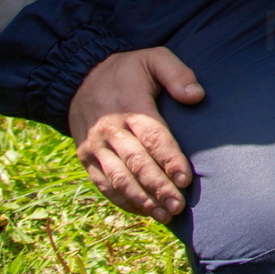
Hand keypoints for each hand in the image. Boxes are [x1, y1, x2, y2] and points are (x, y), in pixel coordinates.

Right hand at [68, 47, 203, 223]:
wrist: (77, 77)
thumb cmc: (126, 70)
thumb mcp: (153, 58)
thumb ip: (177, 74)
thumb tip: (196, 96)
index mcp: (130, 106)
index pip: (152, 137)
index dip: (169, 160)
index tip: (185, 179)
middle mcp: (110, 130)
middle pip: (136, 164)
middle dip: (158, 187)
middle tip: (178, 205)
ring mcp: (95, 146)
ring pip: (118, 178)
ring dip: (141, 199)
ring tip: (164, 215)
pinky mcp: (86, 158)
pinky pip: (103, 184)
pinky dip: (122, 200)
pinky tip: (143, 211)